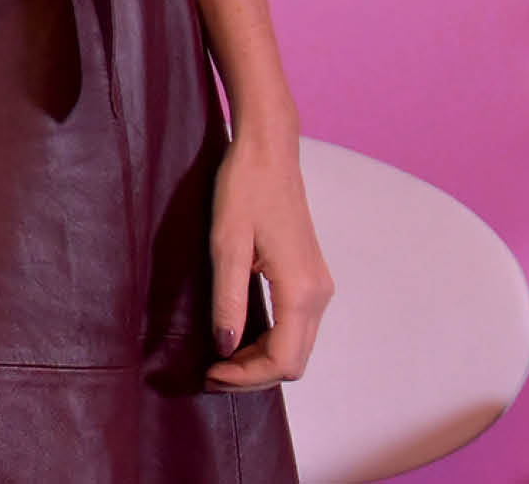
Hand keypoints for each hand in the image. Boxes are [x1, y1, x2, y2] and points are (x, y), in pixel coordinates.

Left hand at [205, 122, 331, 388]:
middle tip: (211, 374)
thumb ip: (228, 300)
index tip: (209, 374)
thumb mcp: (226, 245)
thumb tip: (225, 348)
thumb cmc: (244, 189)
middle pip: (294, 363)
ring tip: (220, 359)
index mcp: (301, 289)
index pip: (282, 360)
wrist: (269, 152)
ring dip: (261, 361)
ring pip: (297, 348)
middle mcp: (319, 294)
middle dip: (253, 376)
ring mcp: (319, 287)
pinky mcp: (310, 279)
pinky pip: (296, 328)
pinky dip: (270, 343)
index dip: (245, 376)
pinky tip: (239, 336)